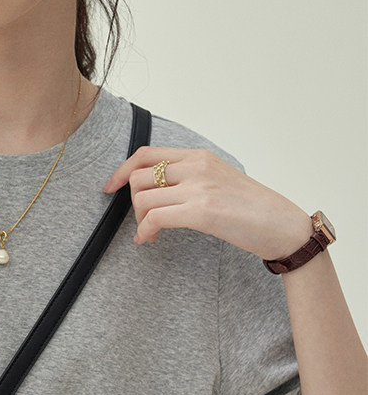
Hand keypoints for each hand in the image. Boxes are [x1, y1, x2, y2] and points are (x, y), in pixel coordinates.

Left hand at [104, 146, 313, 260]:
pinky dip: (144, 231)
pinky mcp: (202, 211)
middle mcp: (197, 166)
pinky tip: (148, 240)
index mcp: (199, 156)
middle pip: (139, 176)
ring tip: (148, 234)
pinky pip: (155, 218)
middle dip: (130, 201)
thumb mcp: (220, 180)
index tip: (111, 186)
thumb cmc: (254, 209)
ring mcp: (199, 187)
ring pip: (143, 198)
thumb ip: (191, 178)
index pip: (147, 153)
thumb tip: (158, 190)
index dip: (122, 170)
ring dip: (138, 220)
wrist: (284, 226)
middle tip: (140, 220)